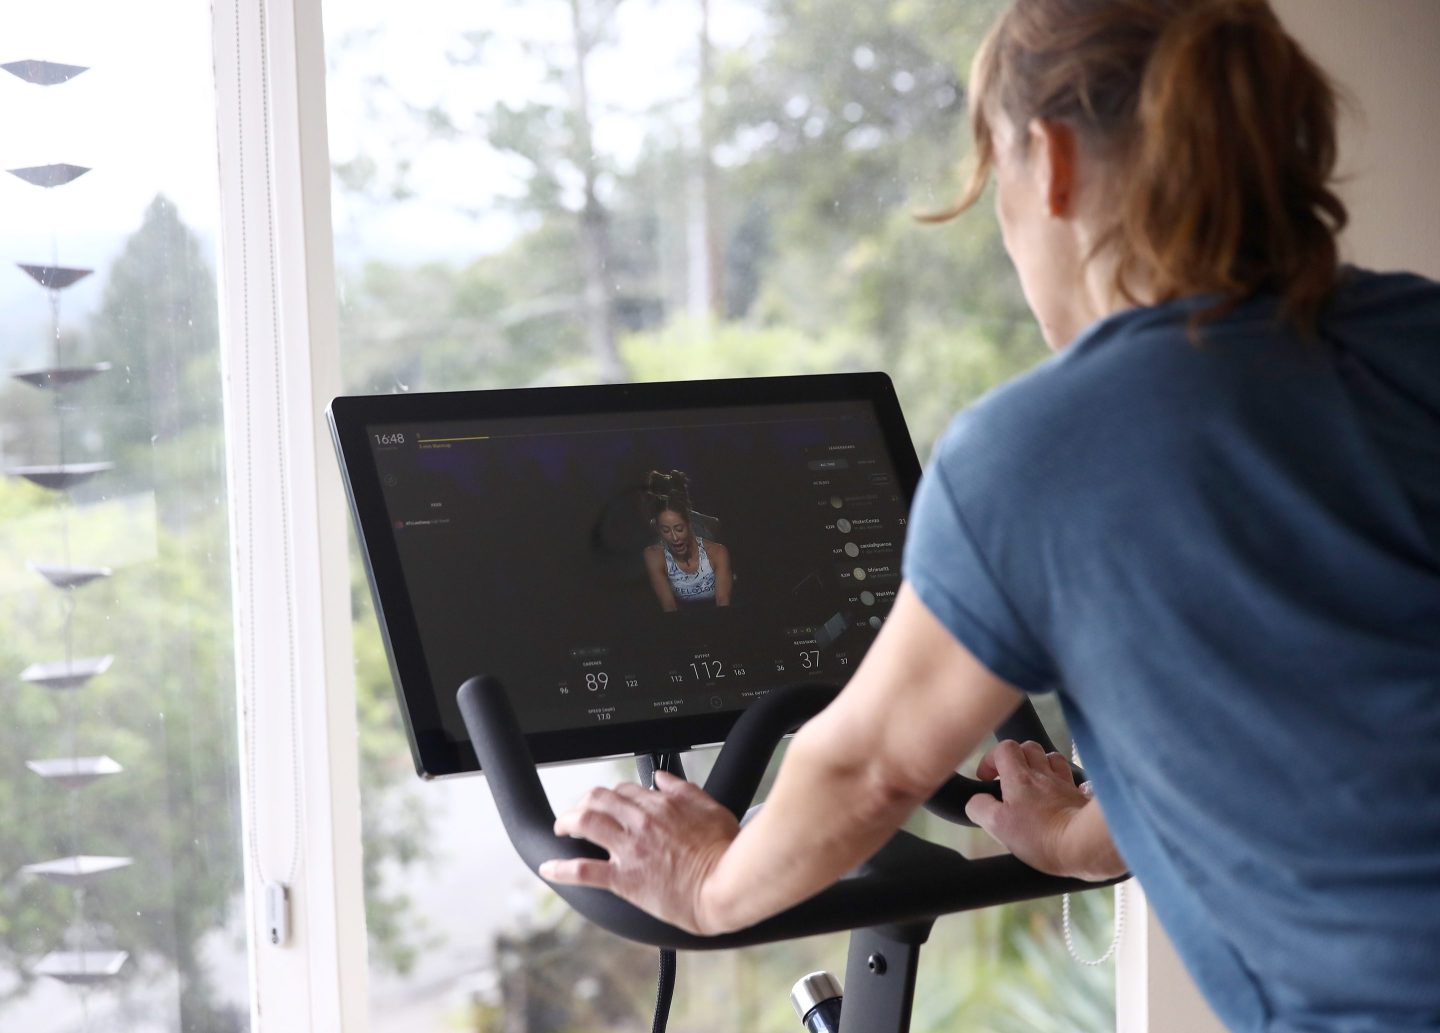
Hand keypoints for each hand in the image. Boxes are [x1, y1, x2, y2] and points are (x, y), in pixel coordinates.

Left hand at [539, 771, 739, 934]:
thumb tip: (662, 779)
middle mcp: (641, 822)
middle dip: (583, 803)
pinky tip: (549, 869)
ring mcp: (630, 849)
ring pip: (586, 823)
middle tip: (578, 813)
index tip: (611, 805)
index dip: (614, 796)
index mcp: (662, 805)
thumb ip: (684, 789)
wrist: (726, 885)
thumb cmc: (725, 851)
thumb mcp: (711, 808)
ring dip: (567, 822)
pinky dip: (561, 869)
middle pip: (598, 799)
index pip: (626, 790)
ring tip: (562, 829)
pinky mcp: (624, 878)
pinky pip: (584, 870)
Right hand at [964, 740, 1124, 880]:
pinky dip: (1065, 782)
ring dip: (1041, 765)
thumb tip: (975, 801)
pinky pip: (1074, 779)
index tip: (986, 778)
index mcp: (1019, 778)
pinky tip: (1061, 794)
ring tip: (1035, 783)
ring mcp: (1066, 784)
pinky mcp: (1082, 797)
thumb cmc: (1041, 837)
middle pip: (1029, 747)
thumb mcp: (998, 826)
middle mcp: (1044, 774)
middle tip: (1010, 778)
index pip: (1004, 749)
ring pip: (1053, 759)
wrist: (1085, 846)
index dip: (991, 759)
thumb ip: (980, 808)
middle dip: (1016, 757)